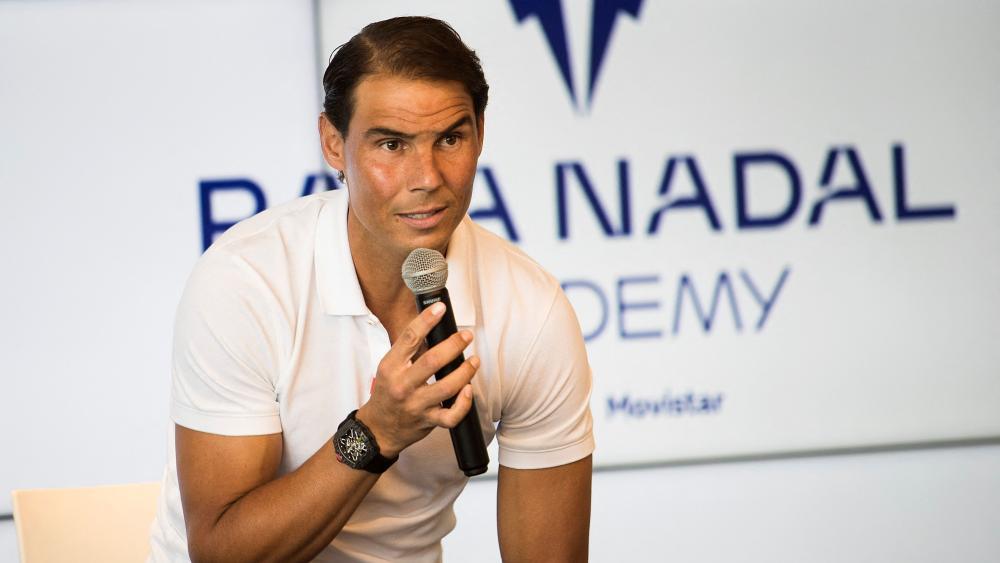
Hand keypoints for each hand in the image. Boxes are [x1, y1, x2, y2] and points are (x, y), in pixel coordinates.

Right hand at [356, 302, 478, 457]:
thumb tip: (433, 327)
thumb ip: (408, 350)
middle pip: (432, 361)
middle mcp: (403, 385)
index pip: (409, 338)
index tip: (440, 308)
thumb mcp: (390, 367)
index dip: (426, 320)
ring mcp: (416, 405)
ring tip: (474, 361)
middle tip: (466, 336)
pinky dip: (464, 403)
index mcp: (391, 367)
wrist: (378, 428)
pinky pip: (451, 415)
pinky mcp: (428, 421)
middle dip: (454, 345)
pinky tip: (468, 390)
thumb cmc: (388, 393)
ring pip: (447, 387)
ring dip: (465, 371)